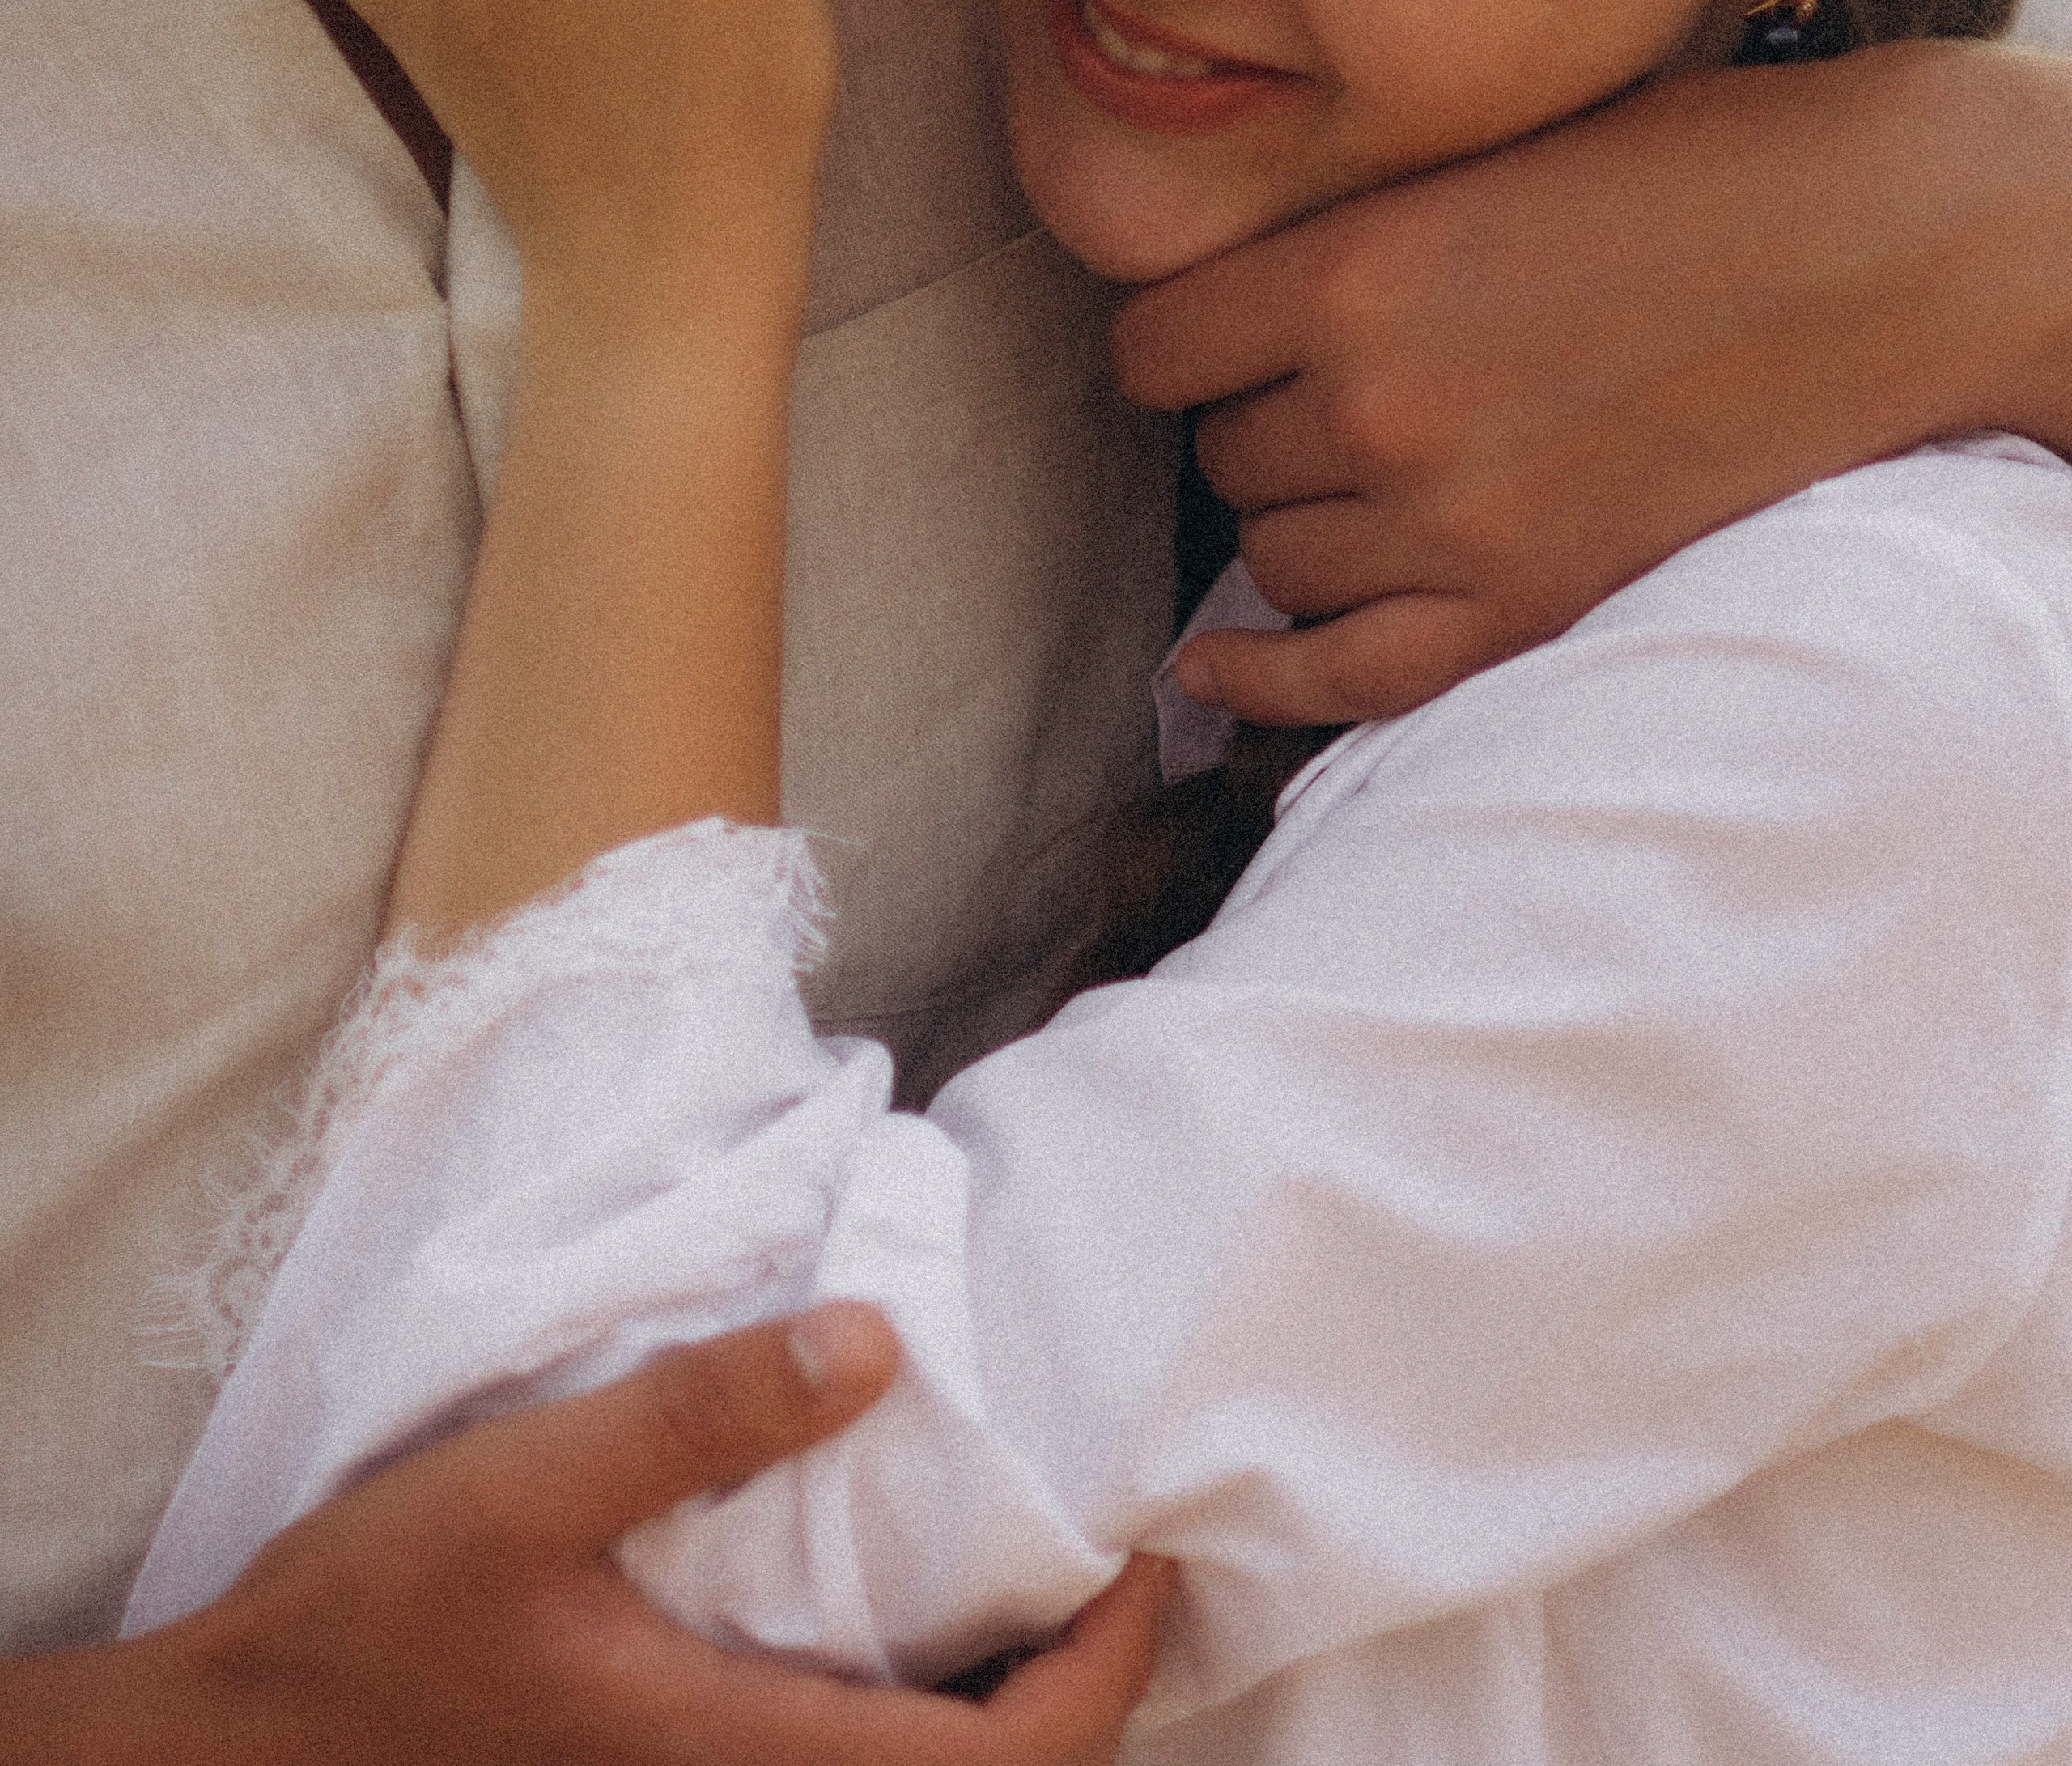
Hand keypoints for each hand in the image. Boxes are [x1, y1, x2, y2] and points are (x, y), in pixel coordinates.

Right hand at [10, 1309, 1166, 1763]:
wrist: (247, 1751)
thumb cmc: (378, 1622)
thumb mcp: (530, 1487)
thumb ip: (701, 1416)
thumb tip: (877, 1341)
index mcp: (737, 1755)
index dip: (1103, 1681)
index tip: (1153, 1568)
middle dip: (1084, 1704)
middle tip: (1129, 1566)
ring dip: (1008, 1717)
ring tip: (1050, 1581)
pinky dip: (920, 1717)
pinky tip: (911, 1618)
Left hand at [1116, 41, 2071, 725]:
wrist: (1882, 247)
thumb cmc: (1690, 169)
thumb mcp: (1482, 158)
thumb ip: (1352, 240)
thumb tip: (1228, 316)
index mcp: (1352, 267)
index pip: (1152, 349)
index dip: (1185, 347)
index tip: (1224, 341)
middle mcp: (1377, 401)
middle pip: (1222, 458)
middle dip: (1264, 426)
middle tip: (1345, 392)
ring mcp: (1453, 518)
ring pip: (1275, 561)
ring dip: (1303, 525)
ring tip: (1381, 473)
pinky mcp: (1532, 603)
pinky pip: (1346, 678)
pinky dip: (1266, 683)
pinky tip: (1212, 670)